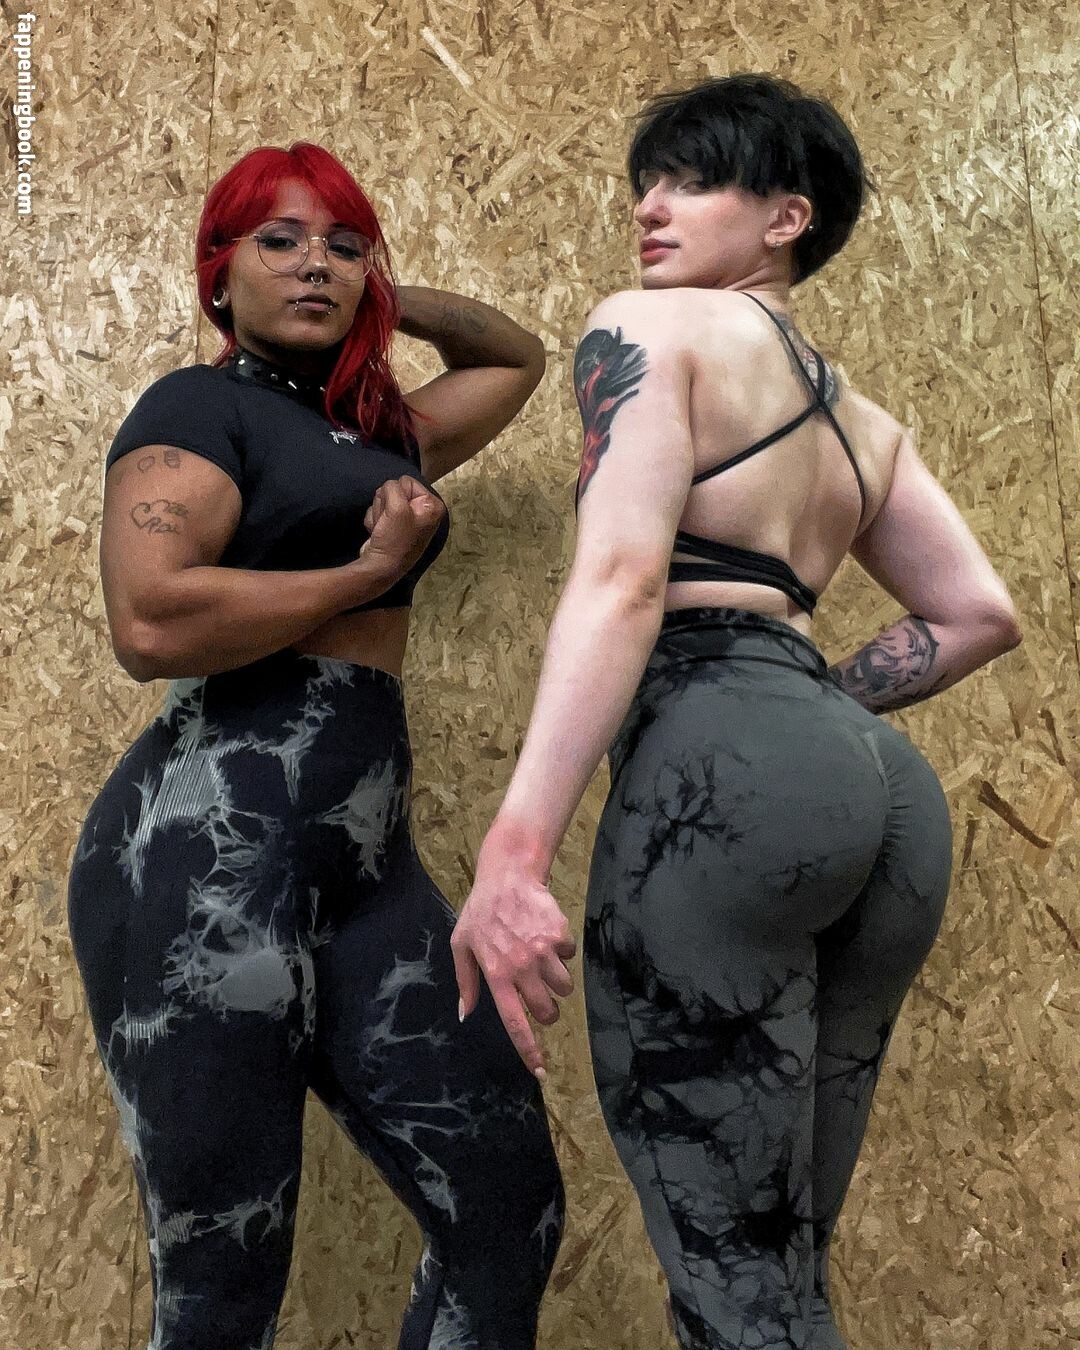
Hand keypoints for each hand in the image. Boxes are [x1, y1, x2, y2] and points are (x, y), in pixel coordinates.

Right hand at [358, 476, 444, 574]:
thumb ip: (393, 487)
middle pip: (394, 490)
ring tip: (384, 528)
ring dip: (379, 513)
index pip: (406, 481)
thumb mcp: (397, 506)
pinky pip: (378, 512)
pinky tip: (379, 533)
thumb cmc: (394, 539)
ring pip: (384, 500)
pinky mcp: (393, 526)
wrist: (380, 568)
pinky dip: (375, 521)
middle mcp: (423, 512)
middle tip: (389, 521)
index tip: (399, 512)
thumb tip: (388, 487)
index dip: (396, 494)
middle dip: (386, 504)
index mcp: (432, 505)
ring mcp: (407, 519)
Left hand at [450, 853, 576, 1081]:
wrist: (508, 875)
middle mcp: (522, 968)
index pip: (515, 1022)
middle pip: (547, 1011)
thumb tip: (464, 1014)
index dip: (529, 1050)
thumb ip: (465, 982)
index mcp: (496, 975)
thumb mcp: (461, 945)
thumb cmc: (480, 912)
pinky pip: (570, 956)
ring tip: (542, 962)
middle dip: (547, 1011)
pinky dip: (562, 952)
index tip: (541, 1071)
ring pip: (564, 987)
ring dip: (557, 982)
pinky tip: (546, 936)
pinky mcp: (560, 935)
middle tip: (538, 995)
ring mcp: (544, 951)